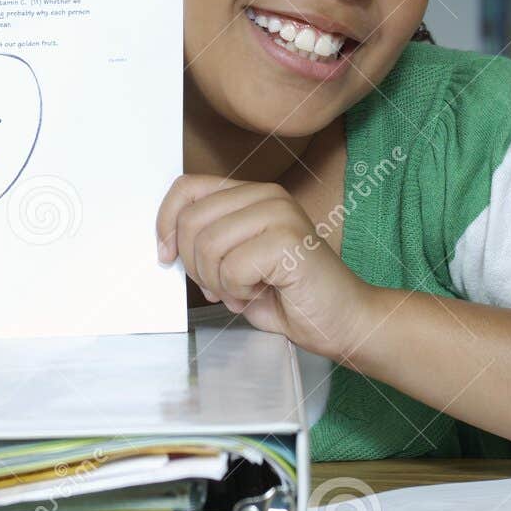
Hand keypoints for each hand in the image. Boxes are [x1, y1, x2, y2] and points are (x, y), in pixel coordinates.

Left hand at [156, 175, 372, 359]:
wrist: (344, 321)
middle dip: (195, 266)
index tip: (166, 255)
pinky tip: (262, 294)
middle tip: (219, 287)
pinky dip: (238, 293)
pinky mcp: (287, 239)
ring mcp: (279, 213)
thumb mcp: (237, 264)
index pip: (187, 189)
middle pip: (192, 220)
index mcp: (252, 195)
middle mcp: (266, 195)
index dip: (166, 222)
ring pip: (208, 245)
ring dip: (218, 282)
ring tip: (244, 292)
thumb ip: (208, 244)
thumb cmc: (291, 296)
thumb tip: (167, 244)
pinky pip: (231, 269)